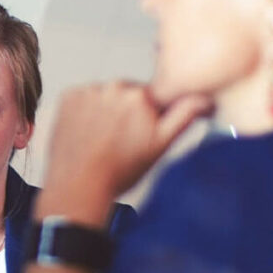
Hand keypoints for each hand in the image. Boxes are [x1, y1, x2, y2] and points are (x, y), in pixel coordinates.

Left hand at [44, 81, 210, 204]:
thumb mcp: (161, 145)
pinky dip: (85, 111)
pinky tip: (87, 133)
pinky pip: (83, 98)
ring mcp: (89, 91)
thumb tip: (204, 98)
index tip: (141, 132)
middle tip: (121, 141)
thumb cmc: (119, 171)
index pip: (153, 97)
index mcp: (141, 95)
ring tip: (102, 140)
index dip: (149, 116)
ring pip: (105, 96)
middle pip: (127, 95)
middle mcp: (114, 87)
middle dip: (127, 112)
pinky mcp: (68, 97)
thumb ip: (184, 116)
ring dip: (105, 111)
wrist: (79, 185)